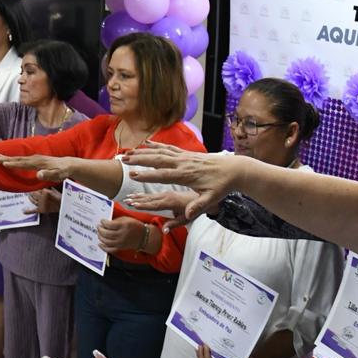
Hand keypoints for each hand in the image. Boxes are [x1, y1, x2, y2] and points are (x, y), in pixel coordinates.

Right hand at [0, 154, 76, 181]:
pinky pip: (23, 158)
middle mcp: (35, 159)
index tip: (4, 163)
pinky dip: (15, 158)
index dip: (14, 164)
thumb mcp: (57, 175)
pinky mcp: (36, 159)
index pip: (24, 164)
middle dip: (7, 158)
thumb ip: (48, 175)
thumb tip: (38, 174)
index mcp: (38, 163)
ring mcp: (35, 158)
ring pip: (20, 157)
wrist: (68, 164)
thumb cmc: (62, 171)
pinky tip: (11, 159)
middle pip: (19, 159)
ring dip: (9, 157)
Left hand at [25, 188, 60, 214]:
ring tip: (29, 195)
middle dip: (32, 191)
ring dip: (30, 197)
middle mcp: (42, 198)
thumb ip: (48, 187)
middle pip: (34, 193)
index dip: (36, 187)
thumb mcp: (55, 190)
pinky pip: (33, 210)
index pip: (37, 188)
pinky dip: (28, 211)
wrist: (64, 206)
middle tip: (31, 190)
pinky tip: (24, 211)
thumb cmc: (61, 198)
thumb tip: (43, 185)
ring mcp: (41, 204)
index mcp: (46, 192)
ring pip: (32, 200)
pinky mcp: (41, 210)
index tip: (34, 185)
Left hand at [96, 215, 144, 252]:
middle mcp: (122, 235)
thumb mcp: (126, 219)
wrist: (144, 236)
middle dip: (100, 229)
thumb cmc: (135, 226)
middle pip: (106, 233)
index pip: (109, 224)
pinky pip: (110, 249)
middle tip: (98, 226)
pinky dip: (103, 247)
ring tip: (99, 233)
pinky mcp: (120, 248)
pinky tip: (100, 243)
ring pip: (106, 241)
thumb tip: (105, 223)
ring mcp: (121, 242)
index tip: (102, 220)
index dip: (103, 222)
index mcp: (124, 226)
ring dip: (100, 237)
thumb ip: (116, 221)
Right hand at [124, 143, 246, 221]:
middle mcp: (183, 163)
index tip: (133, 175)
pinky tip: (145, 143)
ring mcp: (184, 157)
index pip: (163, 175)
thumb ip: (198, 206)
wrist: (234, 169)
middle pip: (157, 160)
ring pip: (160, 152)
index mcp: (186, 175)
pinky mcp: (186, 154)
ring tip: (127, 152)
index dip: (147, 175)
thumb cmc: (222, 186)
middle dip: (139, 159)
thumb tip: (188, 215)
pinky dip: (155, 145)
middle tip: (123, 160)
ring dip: (143, 151)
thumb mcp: (212, 199)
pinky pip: (168, 148)